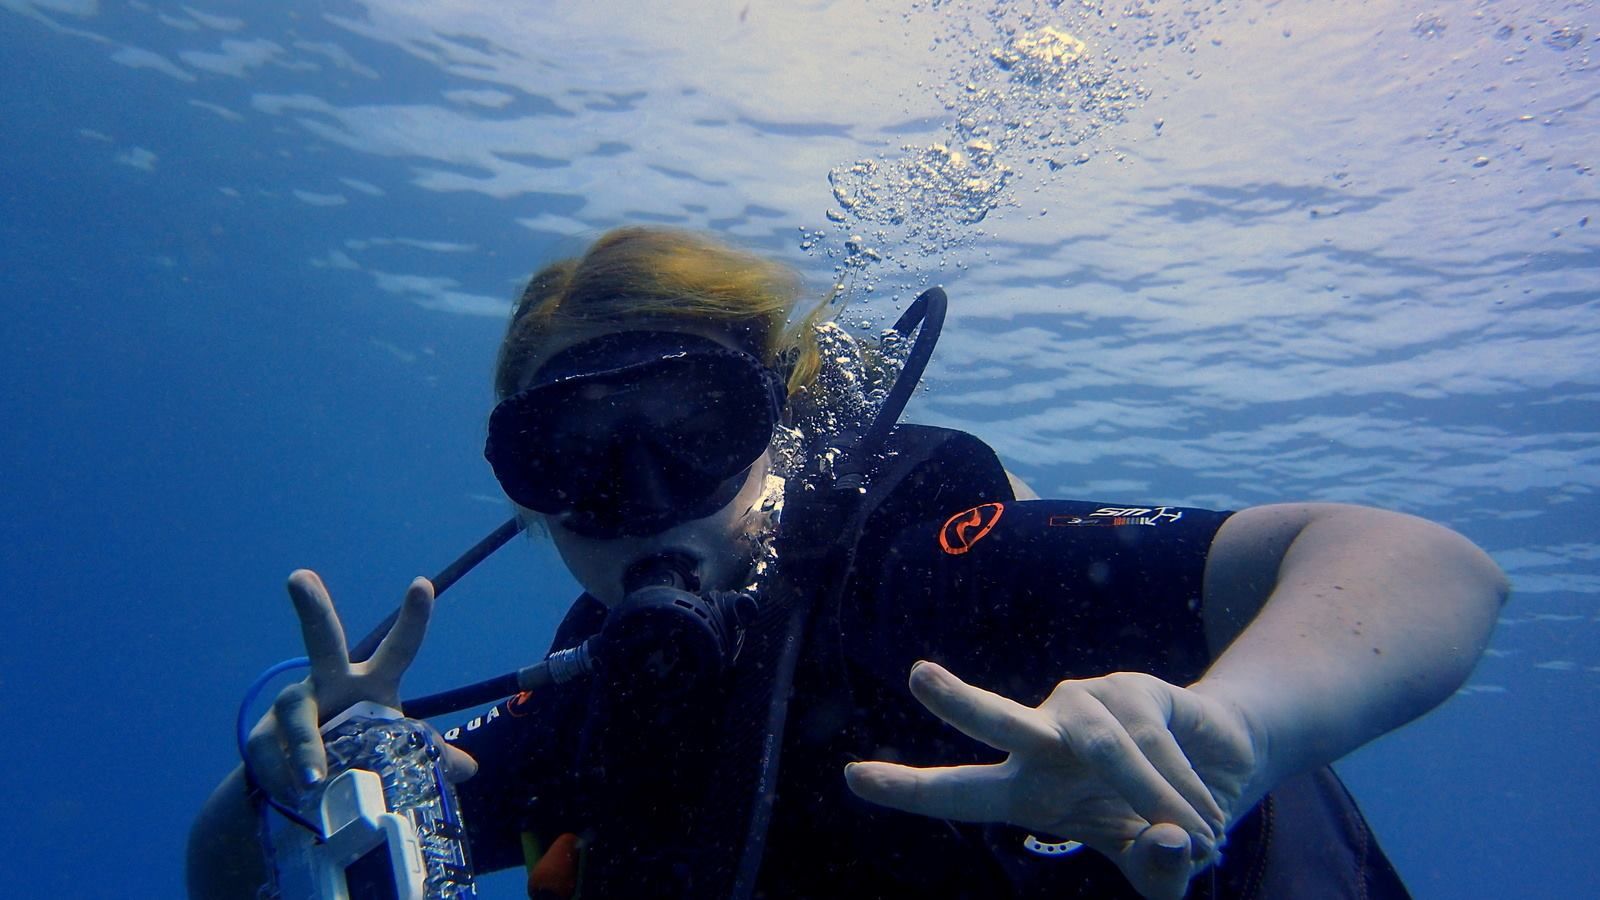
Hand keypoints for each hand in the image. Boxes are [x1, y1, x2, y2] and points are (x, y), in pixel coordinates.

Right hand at [243, 570, 476, 806]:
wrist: (303, 784)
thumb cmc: (358, 750)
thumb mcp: (394, 753)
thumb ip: (429, 756)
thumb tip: (468, 768)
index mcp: (371, 683)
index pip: (398, 648)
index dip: (413, 618)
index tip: (423, 584)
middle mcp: (329, 681)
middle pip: (321, 639)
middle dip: (312, 607)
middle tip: (299, 577)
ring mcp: (294, 704)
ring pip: (297, 713)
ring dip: (306, 746)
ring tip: (314, 780)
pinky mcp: (263, 734)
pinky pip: (272, 754)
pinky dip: (283, 778)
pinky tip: (293, 796)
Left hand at [844, 662, 1257, 899]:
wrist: (1221, 772)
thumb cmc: (1162, 820)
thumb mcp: (1155, 864)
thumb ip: (1157, 871)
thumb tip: (1171, 842)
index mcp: (1027, 789)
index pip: (959, 790)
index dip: (908, 788)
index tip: (853, 777)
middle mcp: (1044, 738)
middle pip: (996, 718)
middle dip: (957, 700)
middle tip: (918, 676)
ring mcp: (1084, 706)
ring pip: (1108, 752)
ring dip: (1157, 802)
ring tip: (1200, 839)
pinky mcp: (1131, 686)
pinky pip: (1152, 741)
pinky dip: (1184, 789)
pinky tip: (1208, 815)